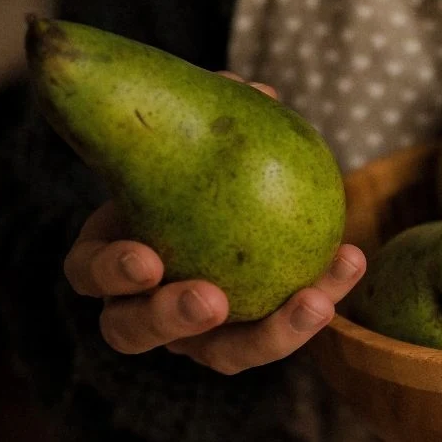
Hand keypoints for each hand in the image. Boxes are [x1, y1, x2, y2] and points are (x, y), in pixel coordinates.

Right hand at [62, 73, 366, 374]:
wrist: (233, 208)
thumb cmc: (195, 166)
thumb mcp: (194, 143)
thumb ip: (212, 118)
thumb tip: (254, 87)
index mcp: (109, 260)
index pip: (90, 273)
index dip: (111, 272)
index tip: (147, 258)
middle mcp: (142, 309)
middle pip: (138, 332)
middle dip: (172, 319)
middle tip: (211, 299)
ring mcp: (196, 337)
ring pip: (223, 353)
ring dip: (270, 333)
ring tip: (313, 302)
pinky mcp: (250, 339)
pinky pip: (283, 330)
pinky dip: (319, 299)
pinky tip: (351, 259)